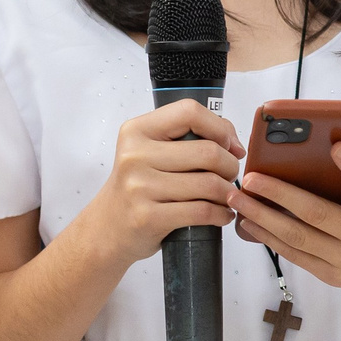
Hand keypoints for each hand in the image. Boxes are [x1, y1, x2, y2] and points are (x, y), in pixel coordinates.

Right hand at [78, 100, 241, 271]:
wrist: (107, 229)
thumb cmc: (138, 187)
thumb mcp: (149, 152)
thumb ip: (187, 138)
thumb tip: (234, 144)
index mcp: (137, 131)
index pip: (190, 112)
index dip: (220, 128)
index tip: (229, 146)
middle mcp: (135, 155)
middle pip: (208, 152)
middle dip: (230, 166)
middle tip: (229, 176)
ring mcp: (140, 187)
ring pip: (209, 184)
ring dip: (228, 193)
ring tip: (226, 197)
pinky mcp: (148, 217)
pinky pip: (202, 211)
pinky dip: (221, 214)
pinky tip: (221, 214)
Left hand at [230, 144, 340, 306]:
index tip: (334, 146)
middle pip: (317, 215)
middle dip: (280, 195)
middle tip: (251, 179)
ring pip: (298, 238)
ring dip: (263, 218)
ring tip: (239, 200)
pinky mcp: (330, 275)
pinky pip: (295, 256)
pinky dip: (270, 238)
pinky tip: (251, 224)